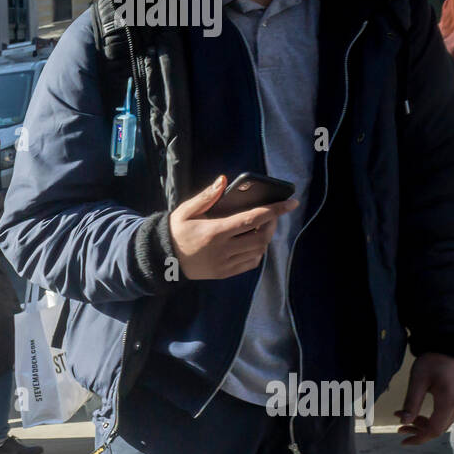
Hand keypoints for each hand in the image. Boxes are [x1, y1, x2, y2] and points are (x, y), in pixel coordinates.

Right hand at [168, 175, 298, 280]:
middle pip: (261, 238)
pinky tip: (250, 244)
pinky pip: (250, 264)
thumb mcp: (186, 211)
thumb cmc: (176, 231)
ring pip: (257, 252)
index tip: (291, 203)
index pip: (253, 219)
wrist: (163, 259)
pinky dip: (256, 253)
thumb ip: (207, 196)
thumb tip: (224, 180)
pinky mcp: (223, 274)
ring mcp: (223, 264)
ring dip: (264, 239)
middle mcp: (222, 250)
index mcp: (215, 232)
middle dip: (271, 225)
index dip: (275, 210)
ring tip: (259, 229)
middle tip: (270, 216)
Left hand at [396, 353, 453, 444]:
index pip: (435, 430)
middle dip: (418, 431)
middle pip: (439, 428)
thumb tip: (403, 422)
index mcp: (448, 401)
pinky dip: (431, 416)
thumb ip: (411, 402)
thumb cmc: (435, 359)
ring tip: (404, 419)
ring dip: (424, 424)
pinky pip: (446, 412)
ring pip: (442, 421)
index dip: (419, 438)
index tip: (403, 441)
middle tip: (399, 428)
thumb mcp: (418, 380)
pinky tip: (417, 411)